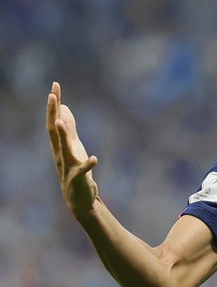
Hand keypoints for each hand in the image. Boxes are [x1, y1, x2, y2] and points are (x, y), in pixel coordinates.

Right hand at [46, 82, 99, 217]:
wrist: (78, 200)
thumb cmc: (76, 170)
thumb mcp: (73, 146)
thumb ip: (68, 128)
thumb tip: (63, 108)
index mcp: (60, 145)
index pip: (54, 121)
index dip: (54, 104)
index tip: (55, 86)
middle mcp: (60, 154)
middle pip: (53, 131)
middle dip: (52, 113)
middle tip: (51, 95)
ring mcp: (67, 166)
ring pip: (63, 149)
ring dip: (62, 135)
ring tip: (60, 121)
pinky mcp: (78, 178)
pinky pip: (82, 171)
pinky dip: (88, 164)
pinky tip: (95, 159)